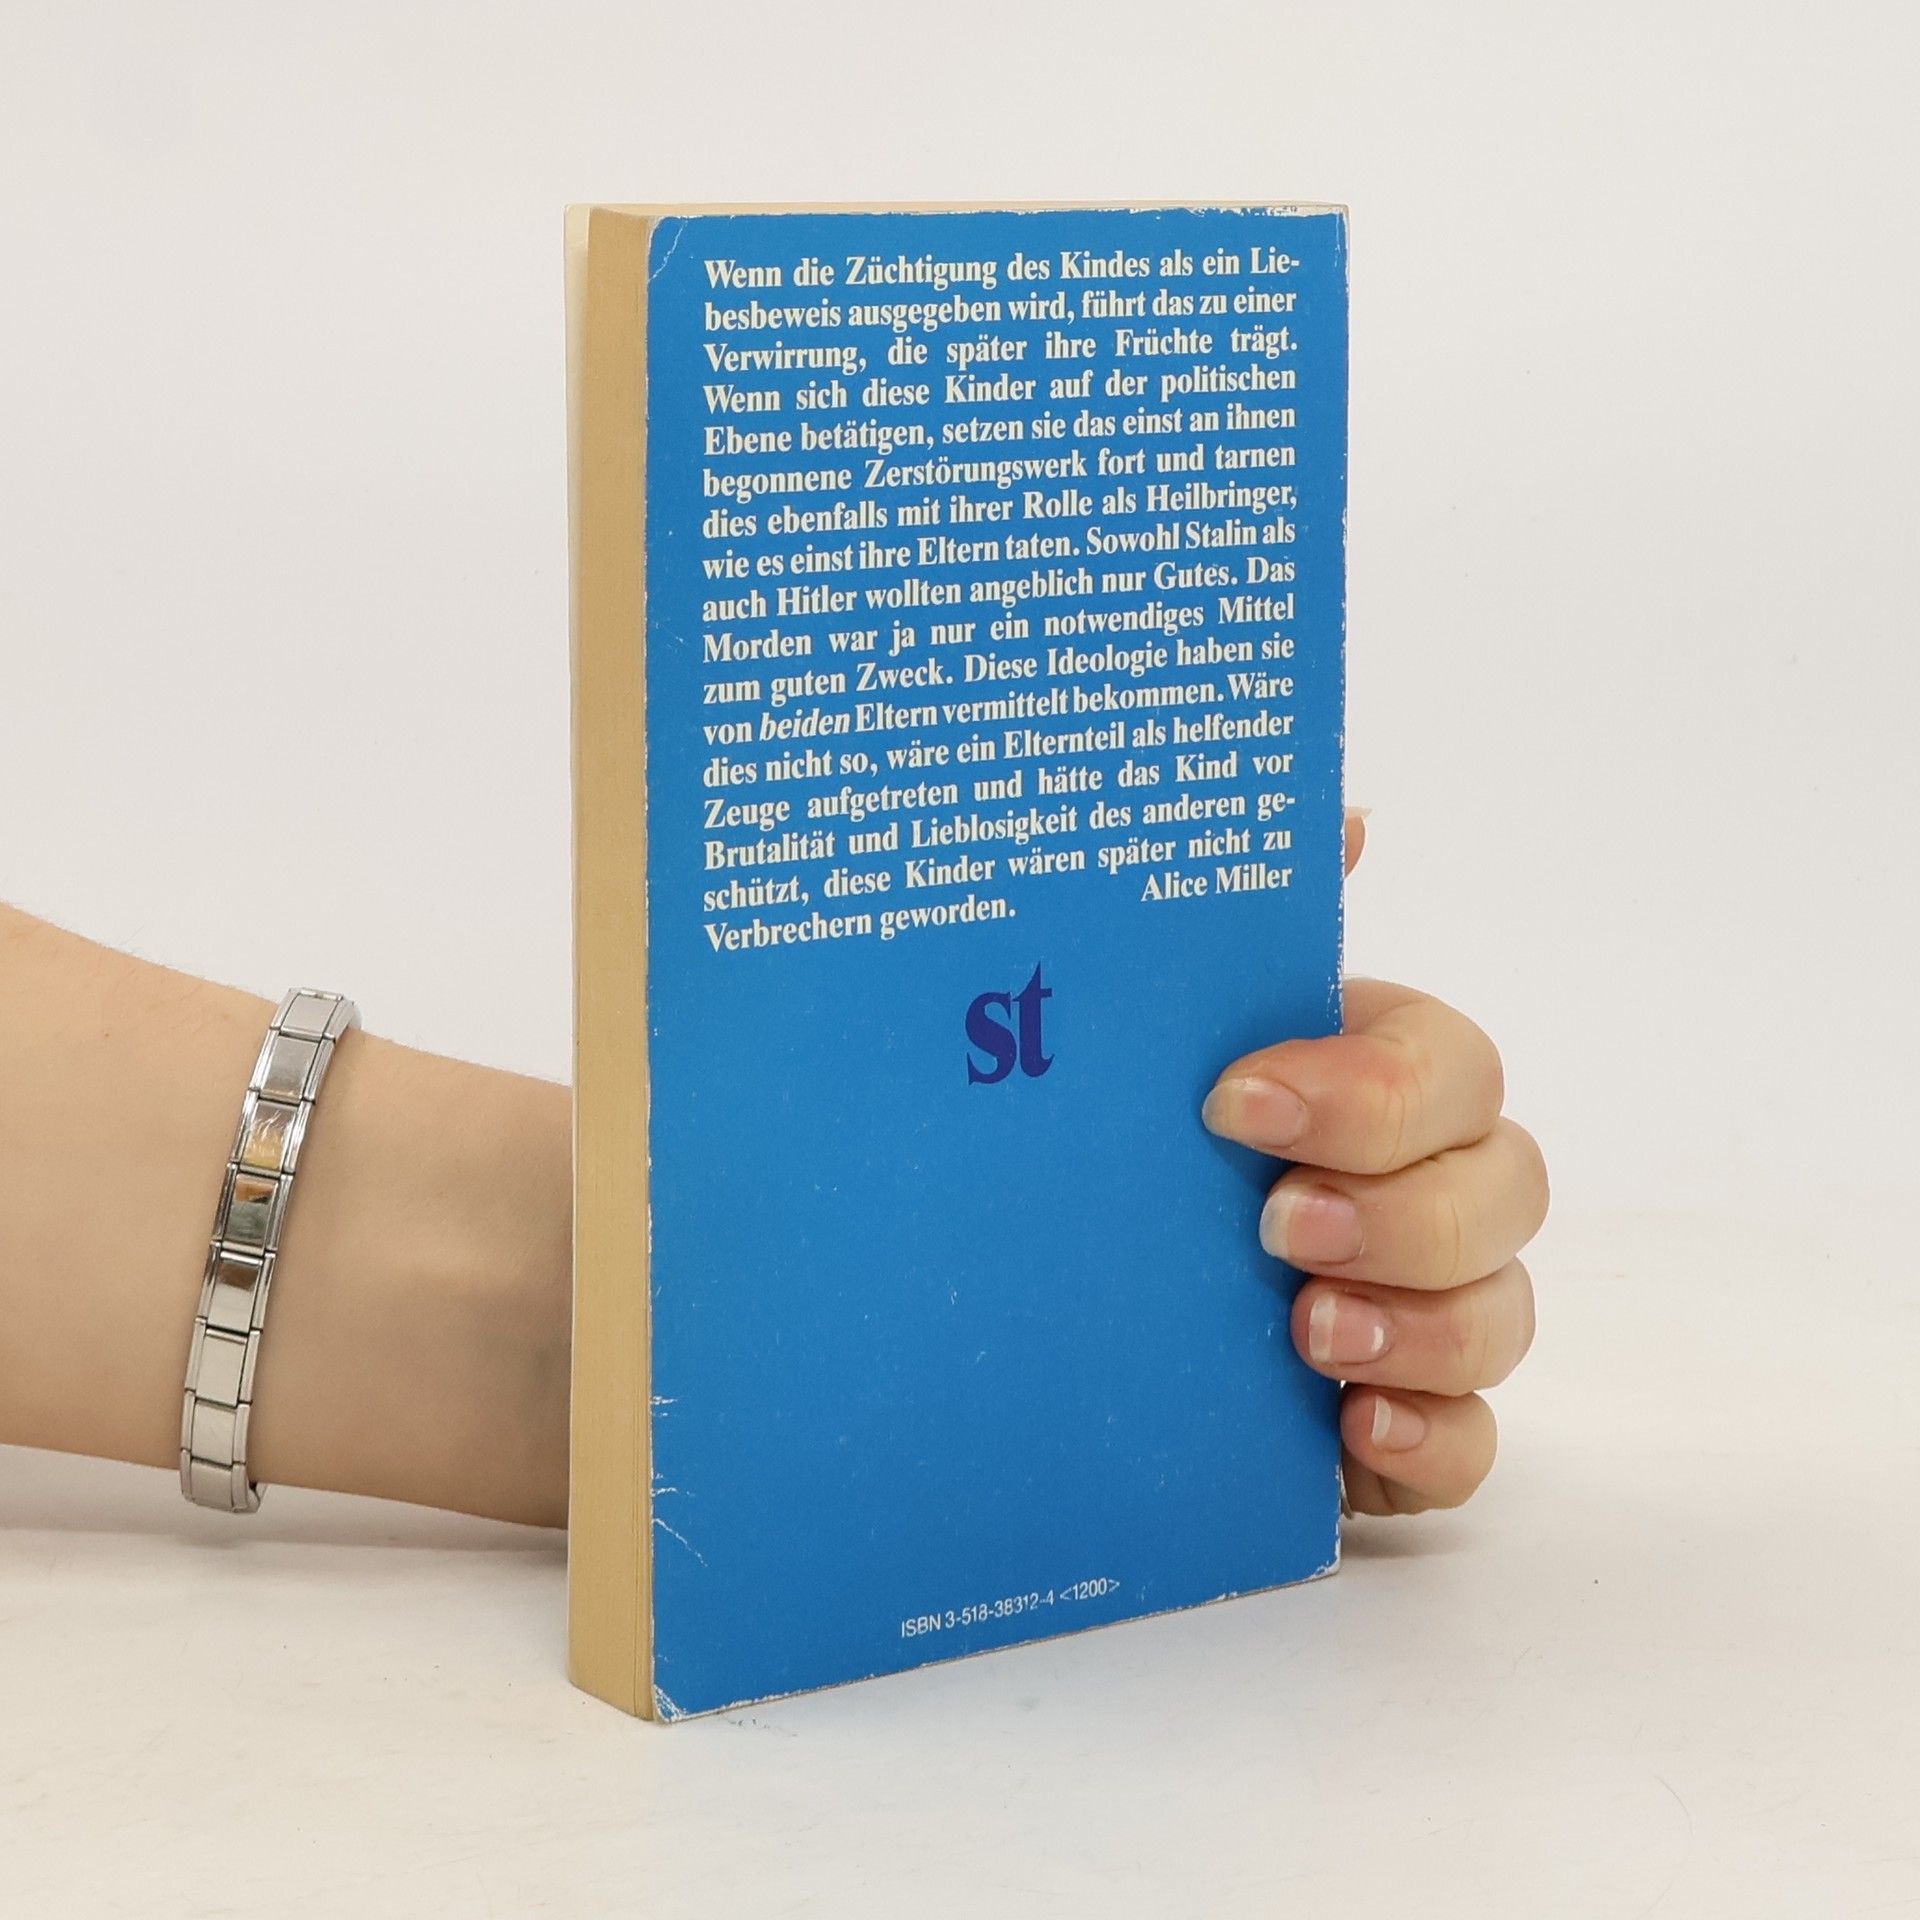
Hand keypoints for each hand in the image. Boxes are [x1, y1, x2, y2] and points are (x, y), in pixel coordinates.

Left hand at [1201, 812, 1547, 1513]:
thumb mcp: (1167, 1024)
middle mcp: (1428, 1191)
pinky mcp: (1403, 1424)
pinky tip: (1350, 1429)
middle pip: (1504, 1190)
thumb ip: (1246, 921)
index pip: (1448, 1068)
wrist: (1071, 1283)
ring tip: (1304, 1334)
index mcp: (1378, 1084)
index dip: (1370, 1090)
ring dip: (1418, 1324)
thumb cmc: (1148, 1132)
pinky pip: (1470, 1444)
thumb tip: (1344, 819)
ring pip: (1501, 1316)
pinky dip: (1430, 1438)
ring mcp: (1428, 1313)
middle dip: (1401, 1209)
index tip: (1236, 1103)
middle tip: (1276, 1226)